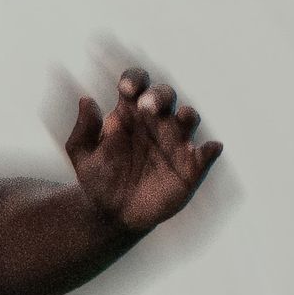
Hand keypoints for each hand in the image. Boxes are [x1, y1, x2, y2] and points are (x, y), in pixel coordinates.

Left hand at [66, 68, 220, 236]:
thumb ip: (83, 129)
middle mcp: (155, 122)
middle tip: (147, 107)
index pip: (136, 84)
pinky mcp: (189, 167)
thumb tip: (86, 100)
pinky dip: (211, 150)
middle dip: (159, 95)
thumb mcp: (82, 155)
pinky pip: (206, 154)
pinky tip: (210, 148)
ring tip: (181, 118)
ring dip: (187, 114)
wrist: (111, 214)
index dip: (134, 79)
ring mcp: (174, 142)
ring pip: (188, 117)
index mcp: (129, 112)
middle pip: (165, 95)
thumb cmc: (97, 178)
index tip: (126, 89)